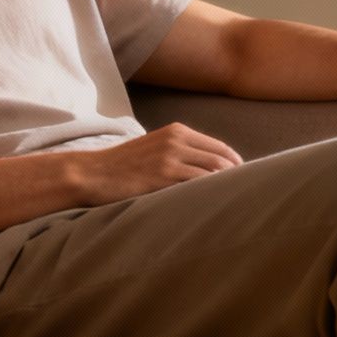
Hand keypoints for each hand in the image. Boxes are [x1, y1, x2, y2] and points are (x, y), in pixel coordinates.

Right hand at [72, 122, 242, 205]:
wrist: (91, 173)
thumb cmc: (120, 167)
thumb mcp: (152, 149)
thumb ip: (176, 153)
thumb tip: (202, 172)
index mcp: (176, 131)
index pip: (219, 147)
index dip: (235, 165)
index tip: (244, 181)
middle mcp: (176, 139)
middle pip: (222, 158)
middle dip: (237, 177)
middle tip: (246, 195)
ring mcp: (171, 156)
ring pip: (214, 170)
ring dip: (228, 186)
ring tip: (236, 203)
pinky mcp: (164, 174)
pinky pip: (198, 183)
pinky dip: (212, 193)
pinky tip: (216, 206)